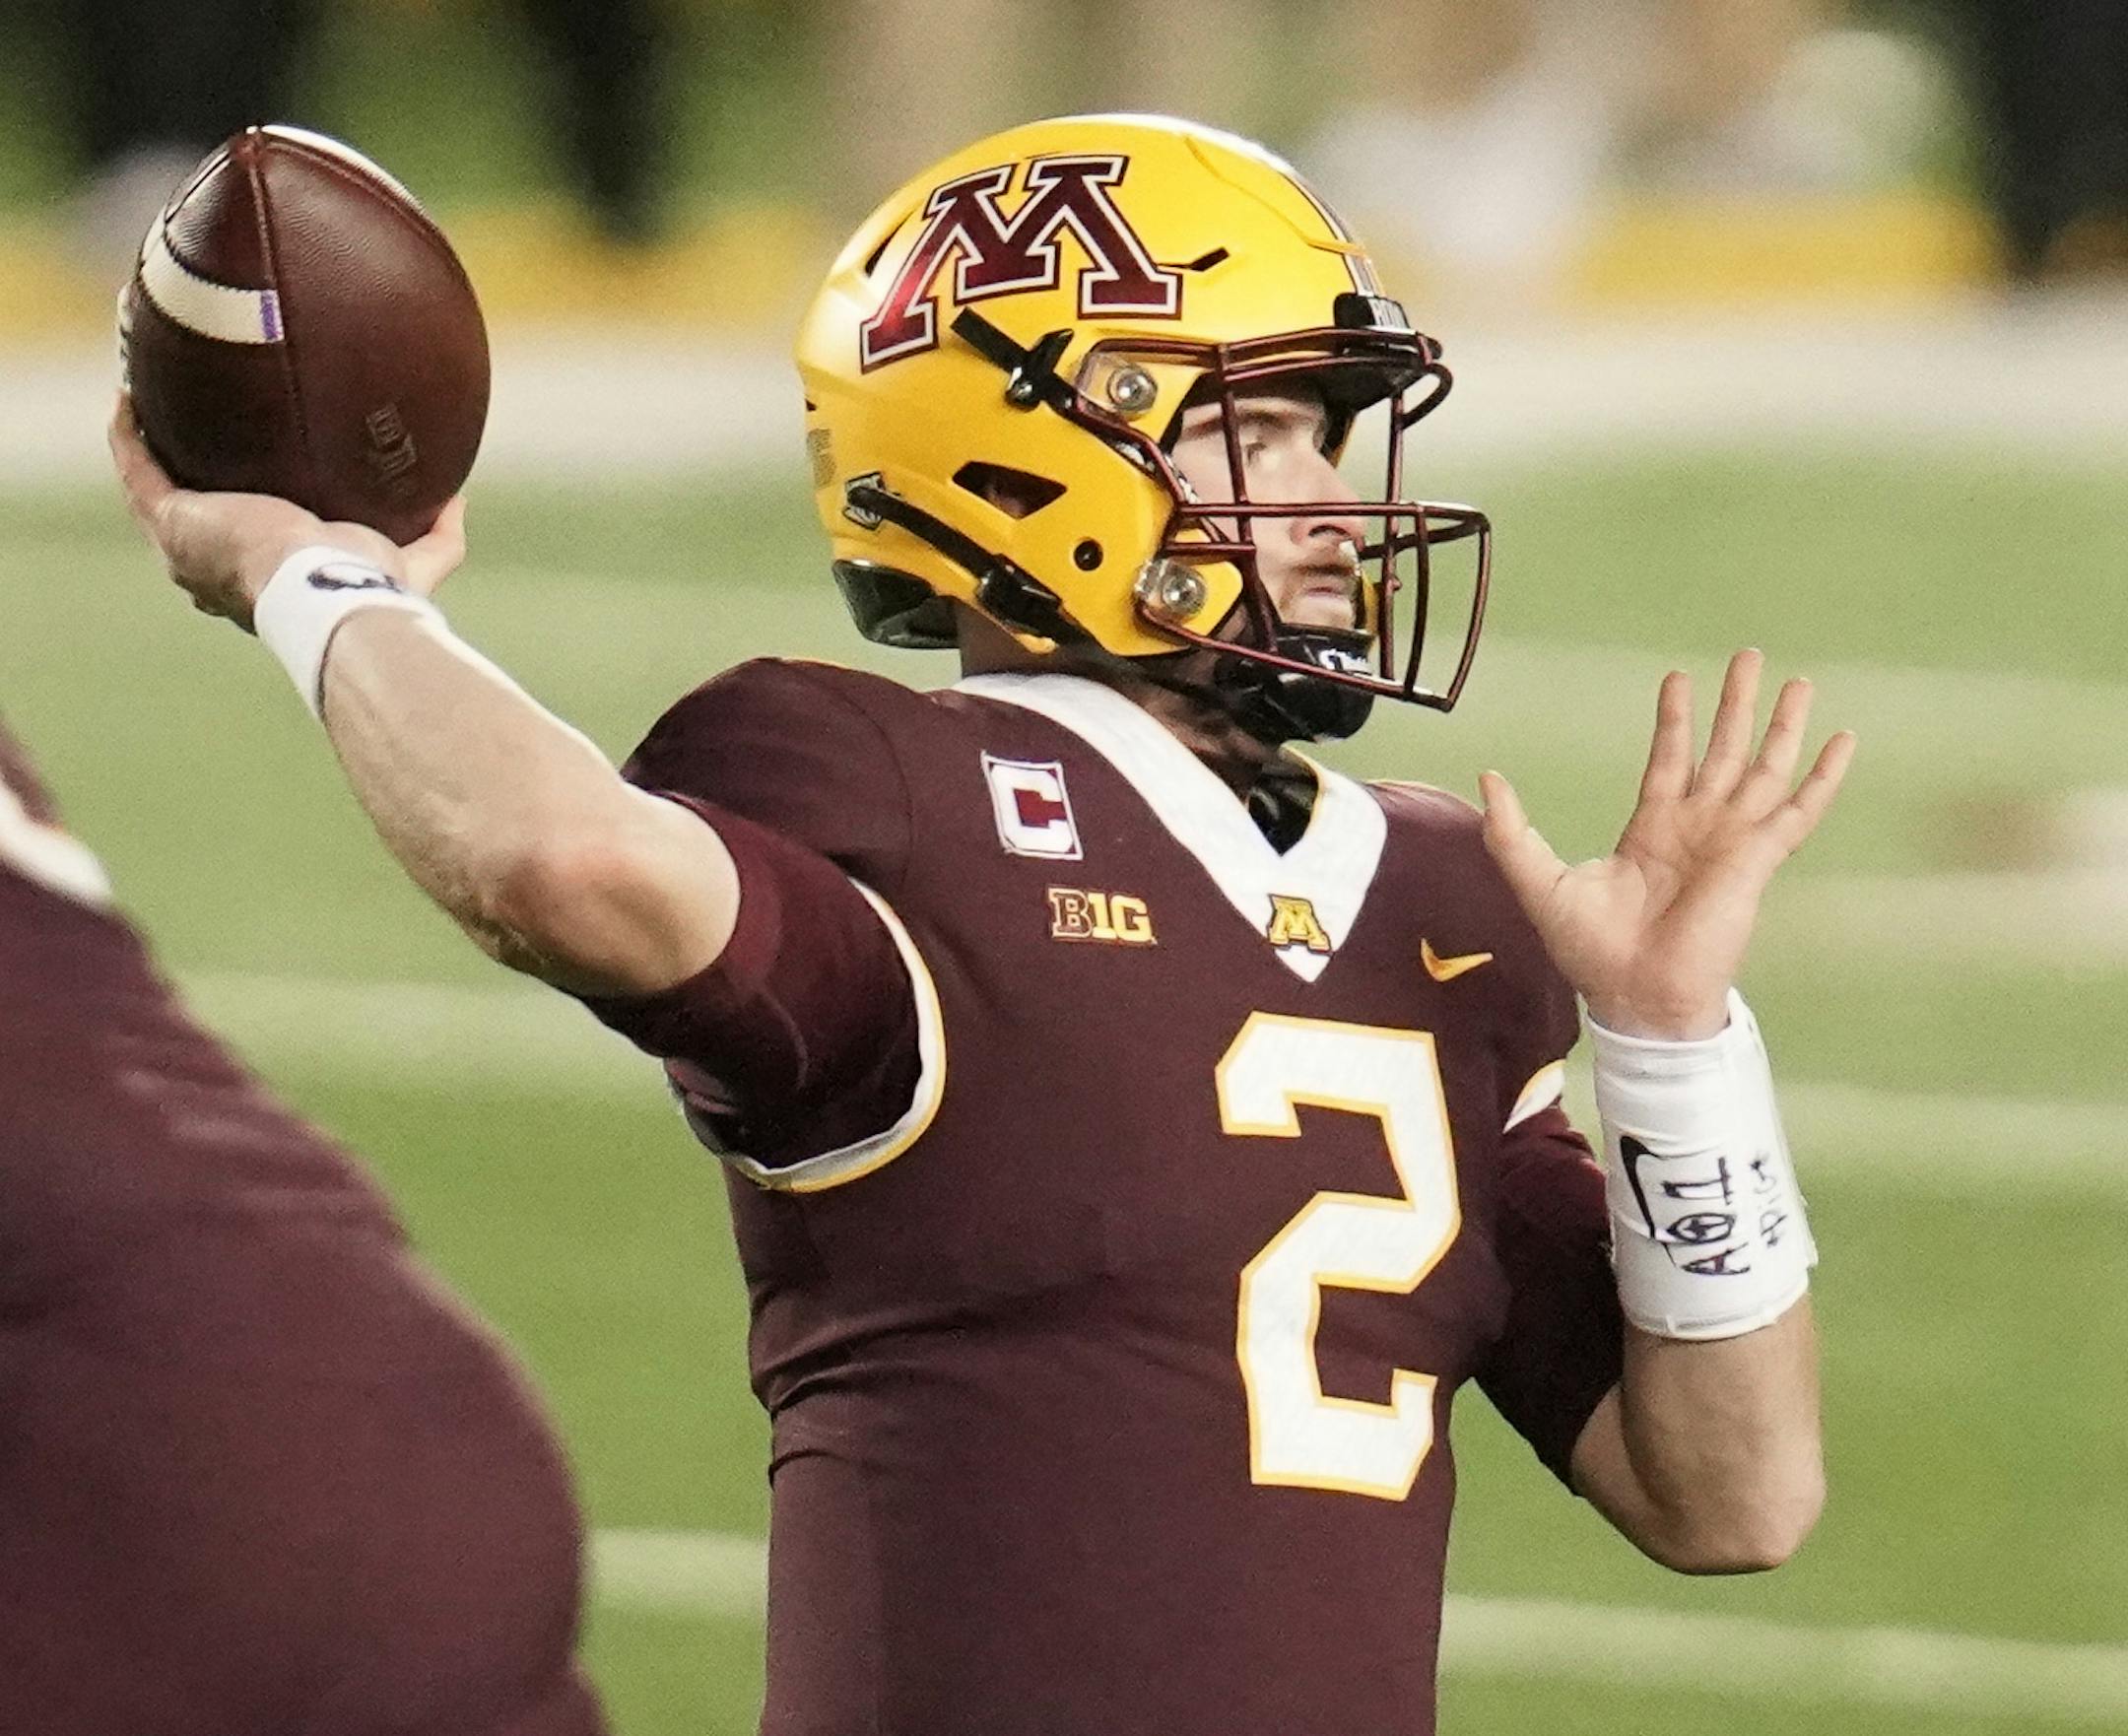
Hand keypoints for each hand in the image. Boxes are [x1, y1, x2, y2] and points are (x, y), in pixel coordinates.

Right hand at [110, 395, 466, 631]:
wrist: (328, 589)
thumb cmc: (367, 585)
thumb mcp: (410, 561)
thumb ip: (438, 538)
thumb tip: (459, 498)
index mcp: (262, 579)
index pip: (237, 548)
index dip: (232, 511)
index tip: (238, 472)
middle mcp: (213, 568)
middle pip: (186, 513)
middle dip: (182, 468)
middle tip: (187, 420)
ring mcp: (184, 545)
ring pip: (149, 486)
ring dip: (145, 438)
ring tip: (148, 391)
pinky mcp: (169, 519)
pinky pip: (135, 468)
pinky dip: (128, 432)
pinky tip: (130, 395)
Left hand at [1478, 649, 1855, 1039]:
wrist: (1635, 994)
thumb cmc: (1591, 950)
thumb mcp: (1538, 882)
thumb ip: (1511, 832)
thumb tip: (1487, 779)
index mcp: (1652, 829)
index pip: (1669, 758)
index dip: (1675, 719)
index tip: (1679, 678)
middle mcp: (1697, 827)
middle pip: (1722, 749)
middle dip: (1736, 704)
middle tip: (1749, 654)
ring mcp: (1731, 840)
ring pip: (1763, 768)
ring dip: (1782, 726)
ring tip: (1799, 681)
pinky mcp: (1757, 858)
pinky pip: (1798, 810)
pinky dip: (1823, 776)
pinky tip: (1843, 740)